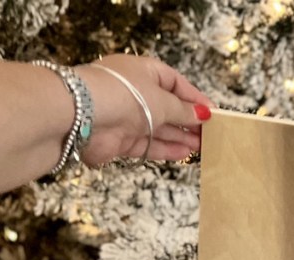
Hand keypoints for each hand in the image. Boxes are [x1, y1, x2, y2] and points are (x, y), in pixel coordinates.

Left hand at [75, 54, 214, 165]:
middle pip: (167, 107)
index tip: (212, 112)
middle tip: (210, 134)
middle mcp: (134, 92)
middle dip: (188, 121)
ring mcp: (125, 116)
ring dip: (180, 137)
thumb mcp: (163, 100)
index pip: (175, 82)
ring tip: (201, 147)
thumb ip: (184, 111)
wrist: (81, 115)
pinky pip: (147, 145)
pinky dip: (165, 149)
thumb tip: (203, 114)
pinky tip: (183, 154)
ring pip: (158, 128)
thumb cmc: (123, 94)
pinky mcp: (119, 139)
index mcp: (143, 71)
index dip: (194, 98)